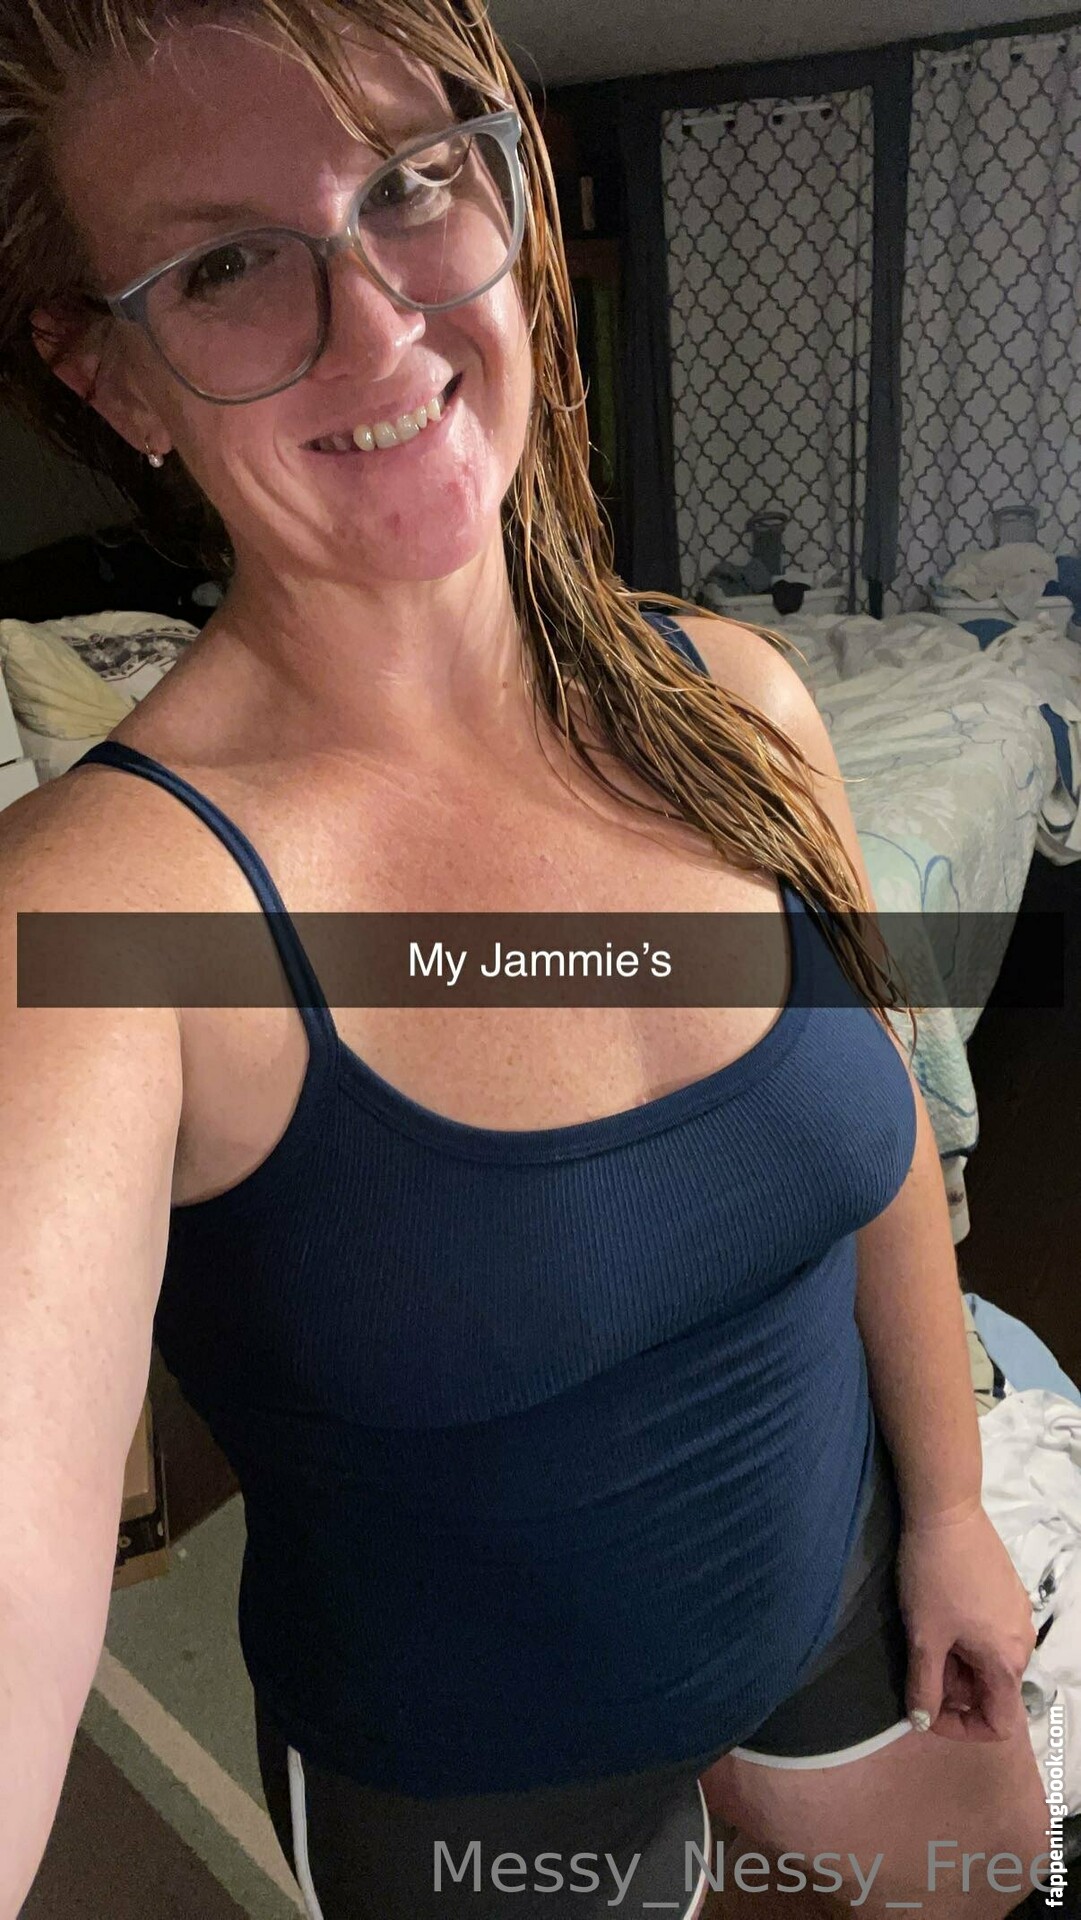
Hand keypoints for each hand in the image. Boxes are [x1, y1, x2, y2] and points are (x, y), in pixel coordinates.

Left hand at [895, 1501, 1036, 1741]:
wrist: (945, 1510)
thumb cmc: (934, 1575)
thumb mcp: (923, 1636)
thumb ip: (924, 1686)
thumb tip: (922, 1722)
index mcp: (1007, 1661)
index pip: (998, 1723)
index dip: (961, 1728)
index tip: (926, 1710)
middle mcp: (1022, 1642)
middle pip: (992, 1691)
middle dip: (953, 1691)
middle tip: (918, 1667)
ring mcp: (1017, 1613)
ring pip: (988, 1661)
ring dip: (957, 1664)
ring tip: (925, 1637)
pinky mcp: (1007, 1591)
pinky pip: (989, 1633)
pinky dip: (964, 1639)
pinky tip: (938, 1615)